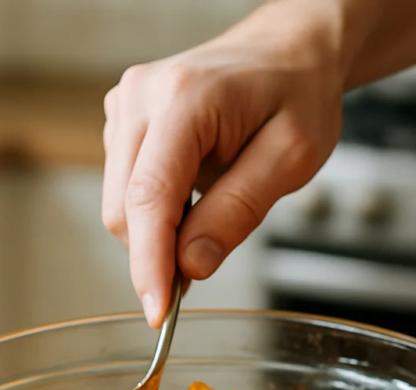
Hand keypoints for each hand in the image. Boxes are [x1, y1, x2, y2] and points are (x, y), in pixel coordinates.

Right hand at [101, 0, 343, 325]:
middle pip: (124, 209)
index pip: (150, 198)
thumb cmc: (296, 94)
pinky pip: (123, 188)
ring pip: (119, 205)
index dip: (150, 264)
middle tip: (201, 269)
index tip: (159, 314)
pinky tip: (189, 202)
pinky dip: (153, 213)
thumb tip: (189, 265)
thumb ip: (237, 211)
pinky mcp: (123, 120)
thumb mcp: (291, 158)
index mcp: (184, 99)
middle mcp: (140, 97)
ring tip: (206, 219)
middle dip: (157, 255)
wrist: (286, 49)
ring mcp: (125, 106)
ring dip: (156, 234)